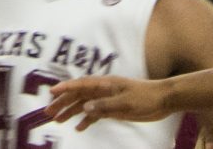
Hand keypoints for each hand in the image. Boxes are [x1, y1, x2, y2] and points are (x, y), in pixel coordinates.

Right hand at [47, 76, 174, 126]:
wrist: (163, 100)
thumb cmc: (146, 97)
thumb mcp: (126, 102)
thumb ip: (106, 105)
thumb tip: (85, 108)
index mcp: (106, 84)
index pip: (81, 85)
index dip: (66, 87)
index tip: (52, 92)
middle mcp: (103, 90)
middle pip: (79, 95)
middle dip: (63, 102)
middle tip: (49, 112)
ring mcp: (108, 99)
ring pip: (85, 105)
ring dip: (71, 111)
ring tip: (58, 120)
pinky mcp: (113, 108)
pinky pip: (95, 114)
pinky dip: (86, 120)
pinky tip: (79, 128)